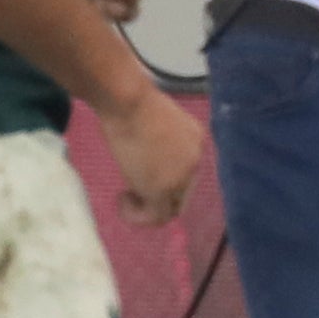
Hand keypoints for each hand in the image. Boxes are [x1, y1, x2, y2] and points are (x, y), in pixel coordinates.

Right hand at [97, 83, 204, 228]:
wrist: (127, 100)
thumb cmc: (129, 101)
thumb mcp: (150, 121)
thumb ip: (155, 142)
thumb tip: (141, 154)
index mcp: (195, 139)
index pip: (186, 171)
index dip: (163, 179)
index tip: (139, 173)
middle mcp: (196, 159)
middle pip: (182, 193)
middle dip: (157, 198)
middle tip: (131, 193)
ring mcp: (182, 176)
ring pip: (171, 209)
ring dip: (147, 210)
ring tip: (126, 201)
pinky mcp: (164, 189)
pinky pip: (157, 217)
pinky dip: (138, 216)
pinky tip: (122, 202)